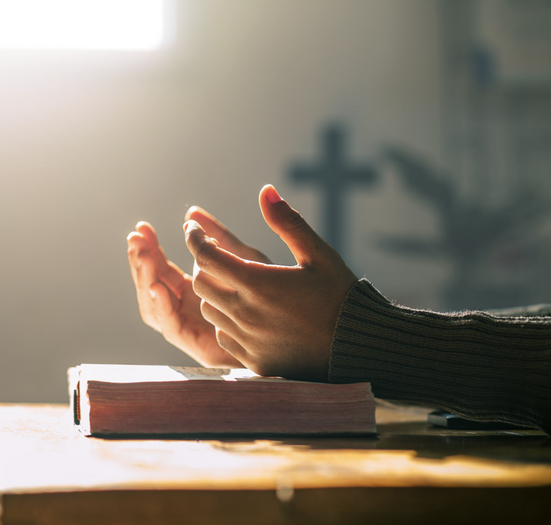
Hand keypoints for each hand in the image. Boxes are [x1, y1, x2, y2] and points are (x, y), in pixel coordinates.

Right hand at [127, 207, 269, 367]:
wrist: (315, 331)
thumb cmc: (283, 294)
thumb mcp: (247, 260)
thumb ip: (220, 238)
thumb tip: (192, 210)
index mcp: (196, 290)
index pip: (160, 268)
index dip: (147, 249)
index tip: (140, 229)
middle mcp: (190, 311)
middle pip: (151, 286)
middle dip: (140, 262)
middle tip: (136, 238)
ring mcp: (193, 329)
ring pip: (155, 308)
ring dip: (146, 280)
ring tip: (144, 255)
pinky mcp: (201, 346)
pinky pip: (173, 329)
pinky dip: (161, 309)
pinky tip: (157, 287)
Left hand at [184, 184, 356, 381]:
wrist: (358, 347)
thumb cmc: (339, 296)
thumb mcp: (318, 254)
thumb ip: (288, 222)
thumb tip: (266, 191)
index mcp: (259, 283)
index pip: (206, 256)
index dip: (194, 237)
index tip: (192, 227)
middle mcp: (247, 313)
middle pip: (201, 283)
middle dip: (203, 264)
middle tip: (214, 254)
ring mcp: (248, 340)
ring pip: (209, 310)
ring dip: (214, 293)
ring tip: (232, 282)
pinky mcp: (253, 361)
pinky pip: (223, 335)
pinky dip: (225, 320)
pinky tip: (244, 311)